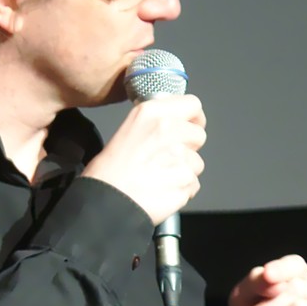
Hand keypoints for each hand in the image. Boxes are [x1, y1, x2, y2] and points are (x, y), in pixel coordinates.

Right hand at [85, 91, 204, 224]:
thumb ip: (157, 122)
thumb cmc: (109, 170)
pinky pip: (193, 184)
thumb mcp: (129, 128)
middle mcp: (168, 129)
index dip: (193, 119)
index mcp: (152, 113)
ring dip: (184, 171)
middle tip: (166, 158)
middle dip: (189, 147)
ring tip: (160, 177)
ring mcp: (179, 156)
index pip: (193, 104)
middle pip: (199, 135)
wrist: (107, 200)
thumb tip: (177, 124)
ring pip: (197, 163)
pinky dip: (182, 190)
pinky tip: (163, 190)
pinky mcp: (185, 180)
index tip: (188, 127)